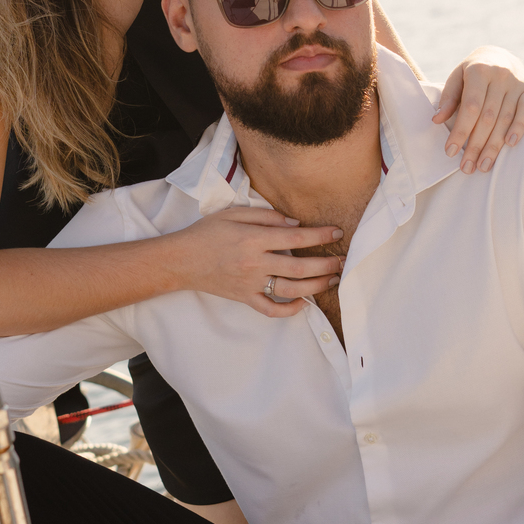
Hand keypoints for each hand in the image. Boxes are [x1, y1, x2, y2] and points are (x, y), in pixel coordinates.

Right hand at [167, 206, 344, 315]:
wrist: (181, 260)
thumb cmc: (207, 233)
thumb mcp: (233, 214)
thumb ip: (266, 216)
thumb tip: (295, 224)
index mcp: (253, 239)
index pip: (295, 238)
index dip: (320, 236)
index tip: (337, 232)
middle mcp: (255, 264)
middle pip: (299, 268)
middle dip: (326, 264)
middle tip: (343, 260)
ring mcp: (250, 284)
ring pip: (291, 291)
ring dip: (317, 286)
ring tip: (332, 279)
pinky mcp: (245, 298)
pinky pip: (271, 310)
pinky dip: (290, 310)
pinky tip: (303, 303)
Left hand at [433, 48, 523, 173]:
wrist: (499, 55)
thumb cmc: (472, 71)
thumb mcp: (457, 76)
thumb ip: (449, 97)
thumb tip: (437, 119)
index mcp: (479, 71)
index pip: (470, 107)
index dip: (460, 131)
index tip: (450, 152)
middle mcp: (500, 76)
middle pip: (487, 117)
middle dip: (476, 145)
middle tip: (467, 168)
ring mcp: (517, 84)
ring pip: (505, 119)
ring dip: (495, 145)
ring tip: (483, 166)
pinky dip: (519, 128)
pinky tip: (510, 144)